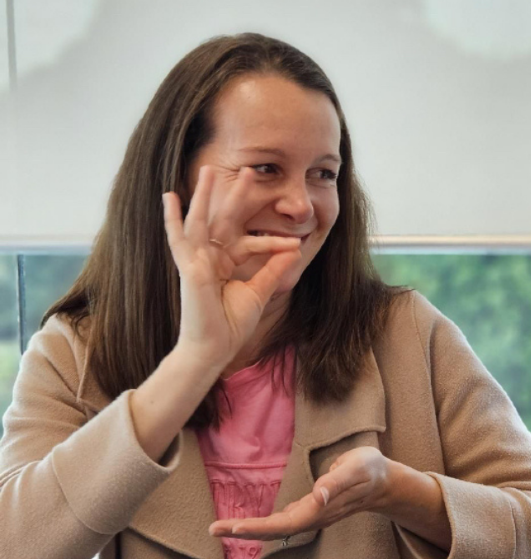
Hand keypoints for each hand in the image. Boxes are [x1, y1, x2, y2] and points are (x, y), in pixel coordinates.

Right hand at [164, 165, 301, 366]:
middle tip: (249, 170)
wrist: (214, 349)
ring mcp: (197, 261)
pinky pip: (179, 239)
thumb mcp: (259, 292)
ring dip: (204, 195)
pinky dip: (173, 219)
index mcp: (227, 263)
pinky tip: (170, 197)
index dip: (271, 240)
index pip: (249, 242)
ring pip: (200, 221)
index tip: (294, 242)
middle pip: (224, 220)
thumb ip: (273, 270)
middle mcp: (211, 258)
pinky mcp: (188, 268)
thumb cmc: (231, 325)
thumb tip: (293, 249)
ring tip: (208, 170)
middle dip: (236, 196)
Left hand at [209, 447, 391, 540]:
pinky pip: (282, 522)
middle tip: (212, 529)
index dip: (260, 527)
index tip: (234, 528)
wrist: (384, 481)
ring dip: (249, 529)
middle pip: (275, 530)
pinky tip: (247, 525)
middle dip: (244, 531)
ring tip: (221, 528)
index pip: (286, 523)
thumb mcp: (356, 468)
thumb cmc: (369, 469)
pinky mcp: (310, 510)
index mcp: (321, 509)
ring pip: (276, 528)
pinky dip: (261, 524)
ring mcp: (312, 515)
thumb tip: (317, 494)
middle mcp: (314, 517)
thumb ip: (336, 481)